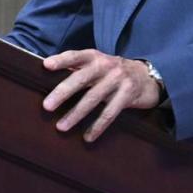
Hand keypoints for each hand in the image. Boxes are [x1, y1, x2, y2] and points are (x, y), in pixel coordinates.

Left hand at [41, 49, 161, 141]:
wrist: (146, 76)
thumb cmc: (112, 73)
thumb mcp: (98, 65)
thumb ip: (78, 69)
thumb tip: (47, 75)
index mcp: (95, 57)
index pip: (76, 56)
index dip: (61, 60)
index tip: (46, 65)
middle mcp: (106, 65)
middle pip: (81, 78)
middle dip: (63, 92)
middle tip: (47, 106)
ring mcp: (119, 79)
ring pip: (93, 98)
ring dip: (76, 114)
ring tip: (61, 127)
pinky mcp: (128, 94)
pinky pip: (110, 113)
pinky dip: (97, 126)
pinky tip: (87, 137)